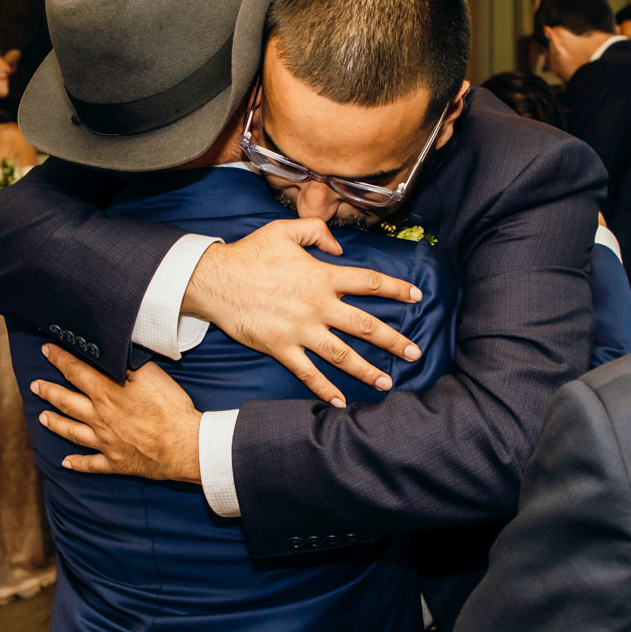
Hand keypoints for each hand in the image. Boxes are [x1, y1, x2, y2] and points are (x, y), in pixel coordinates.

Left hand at [31, 344, 201, 482]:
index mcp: (106, 392)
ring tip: (42, 418)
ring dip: (55, 423)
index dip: (60, 359)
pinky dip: (77, 463)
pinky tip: (66, 463)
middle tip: (35, 386)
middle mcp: (99, 417)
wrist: (184, 444)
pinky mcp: (116, 461)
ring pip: (72, 431)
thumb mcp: (150, 374)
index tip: (47, 350)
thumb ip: (126, 362)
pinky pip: (91, 464)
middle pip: (67, 401)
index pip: (76, 371)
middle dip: (49, 391)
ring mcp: (105, 441)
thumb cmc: (170, 407)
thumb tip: (110, 350)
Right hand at [182, 219, 420, 407]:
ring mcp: (300, 329)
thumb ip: (317, 233)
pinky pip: (308, 373)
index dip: (397, 289)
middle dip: (393, 340)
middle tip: (415, 353)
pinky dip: (325, 389)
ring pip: (342, 354)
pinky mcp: (280, 348)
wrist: (213, 280)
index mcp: (321, 275)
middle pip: (365, 325)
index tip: (417, 296)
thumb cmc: (249, 254)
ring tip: (388, 382)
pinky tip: (341, 401)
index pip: (370, 282)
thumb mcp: (284, 230)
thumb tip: (339, 248)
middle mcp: (317, 305)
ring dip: (367, 370)